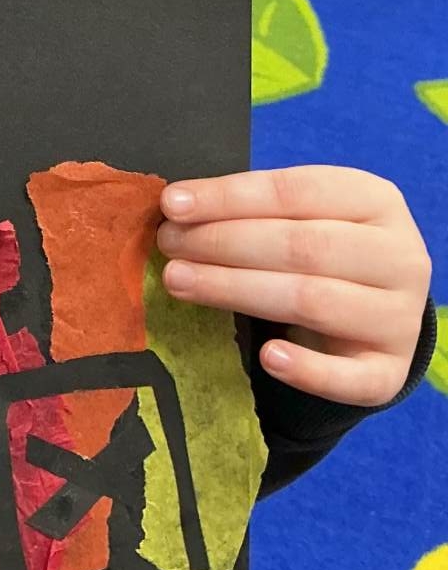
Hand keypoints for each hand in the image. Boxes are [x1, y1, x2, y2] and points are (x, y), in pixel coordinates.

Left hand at [158, 167, 431, 406]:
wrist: (373, 315)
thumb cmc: (322, 254)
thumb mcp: (299, 218)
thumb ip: (249, 212)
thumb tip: (177, 209)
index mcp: (375, 201)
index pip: (295, 192)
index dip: (229, 197)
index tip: (172, 205)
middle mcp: (399, 256)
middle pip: (302, 246)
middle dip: (223, 243)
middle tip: (169, 246)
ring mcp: (399, 318)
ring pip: (312, 301)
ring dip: (236, 290)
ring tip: (178, 282)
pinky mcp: (389, 372)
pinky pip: (350, 377)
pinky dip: (307, 369)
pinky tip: (267, 357)